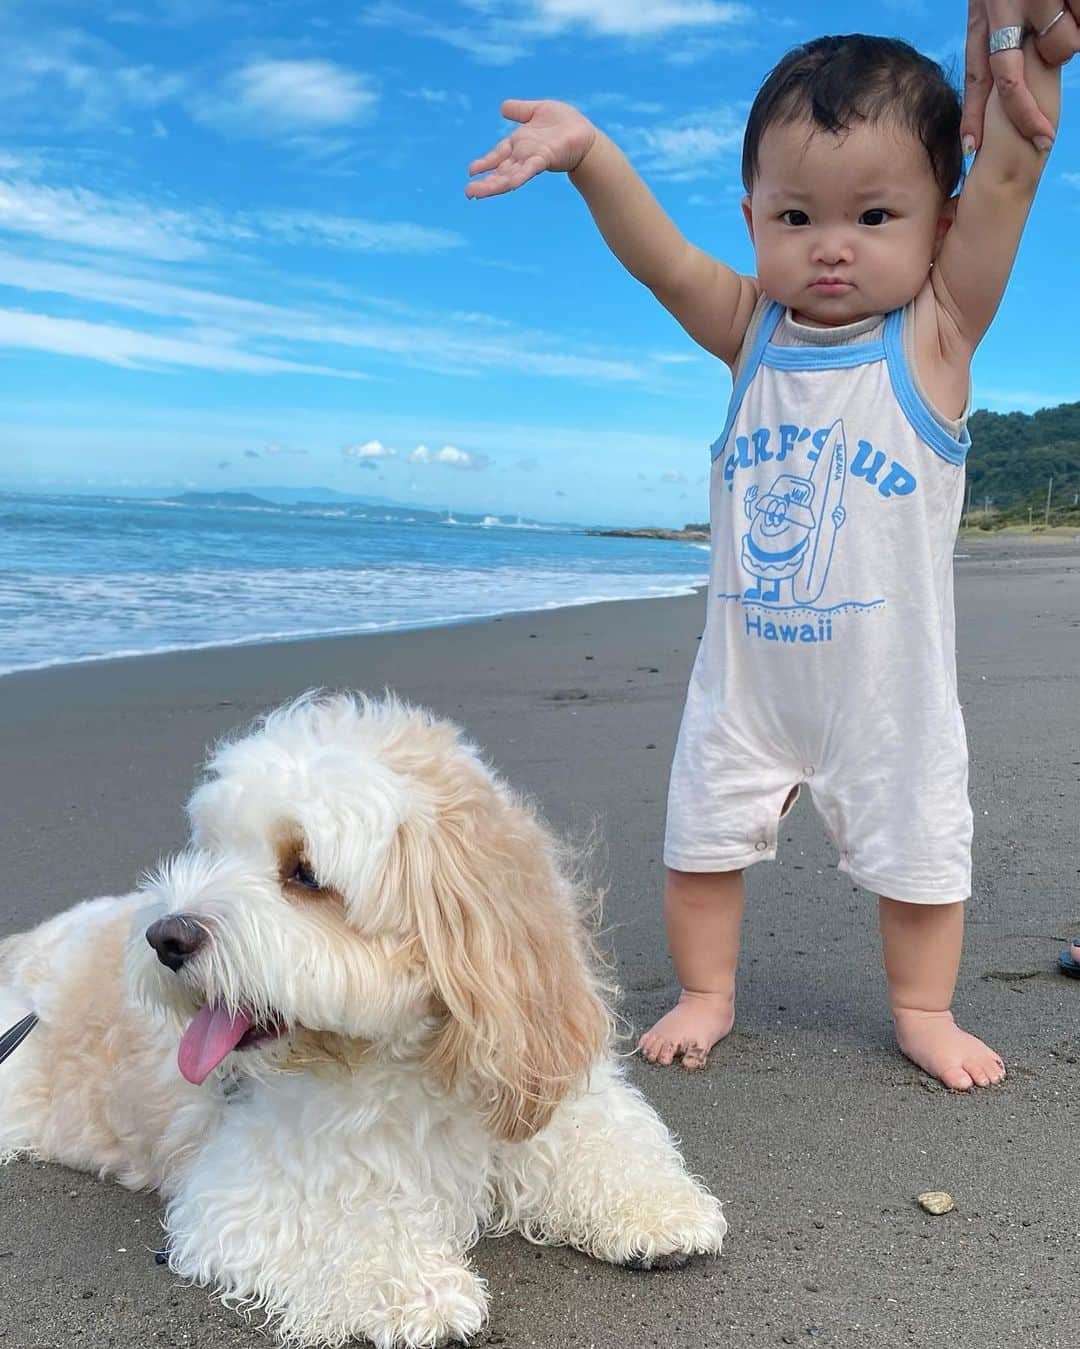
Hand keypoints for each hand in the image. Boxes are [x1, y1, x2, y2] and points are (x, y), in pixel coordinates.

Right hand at [465, 100, 597, 198]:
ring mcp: (532, 159)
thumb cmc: (565, 124)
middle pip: (500, 170)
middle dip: (485, 182)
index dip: (485, 162)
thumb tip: (502, 107)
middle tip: (468, 193)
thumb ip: (520, 110)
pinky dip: (517, 176)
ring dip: (493, 185)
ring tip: (477, 194)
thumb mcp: (538, 110)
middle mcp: (523, 154)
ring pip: (508, 175)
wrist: (585, 135)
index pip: (498, 154)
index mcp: (519, 143)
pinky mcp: (544, 159)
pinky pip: (527, 169)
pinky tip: (507, 183)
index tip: (471, 171)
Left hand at [961, 0, 1078, 148]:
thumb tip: (1008, 82)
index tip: (970, 148)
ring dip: (1070, 42)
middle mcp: (1004, 11)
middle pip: (1011, 80)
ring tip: (1065, 15)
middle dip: (1026, 117)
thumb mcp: (995, 0)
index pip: (977, 74)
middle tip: (1043, 139)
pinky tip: (1077, 4)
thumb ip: (1000, 33)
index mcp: (985, 16)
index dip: (972, 113)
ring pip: (1062, 49)